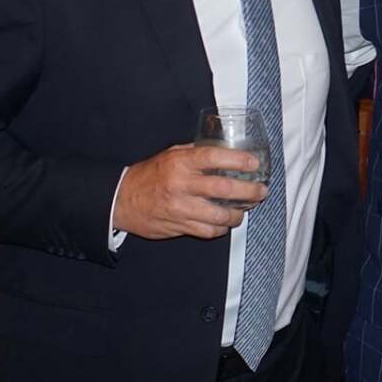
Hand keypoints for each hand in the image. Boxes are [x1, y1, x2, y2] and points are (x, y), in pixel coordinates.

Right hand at [113, 144, 267, 239]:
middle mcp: (181, 185)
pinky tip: (225, 222)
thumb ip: (196, 153)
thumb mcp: (170, 155)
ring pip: (220, 215)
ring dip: (239, 214)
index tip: (254, 162)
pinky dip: (221, 228)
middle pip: (224, 188)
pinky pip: (209, 231)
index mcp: (180, 163)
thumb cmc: (149, 175)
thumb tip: (224, 150)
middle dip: (249, 191)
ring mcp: (181, 208)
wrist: (121, 200)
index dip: (239, 160)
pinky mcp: (179, 227)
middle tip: (261, 190)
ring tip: (245, 209)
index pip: (214, 158)